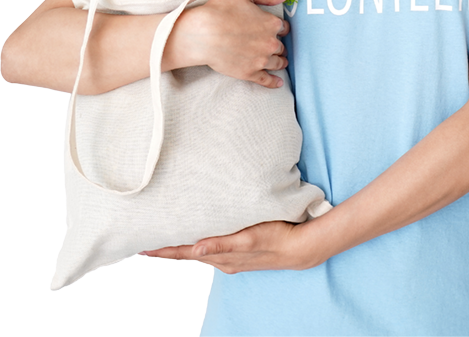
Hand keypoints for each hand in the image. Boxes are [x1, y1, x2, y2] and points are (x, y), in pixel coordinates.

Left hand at [139, 220, 324, 273]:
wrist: (299, 247)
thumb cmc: (276, 238)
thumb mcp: (249, 238)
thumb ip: (222, 244)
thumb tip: (196, 250)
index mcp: (221, 255)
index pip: (185, 253)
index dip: (163, 251)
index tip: (142, 248)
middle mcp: (221, 258)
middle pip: (187, 253)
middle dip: (166, 249)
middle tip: (144, 243)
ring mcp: (230, 256)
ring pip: (198, 251)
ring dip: (180, 247)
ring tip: (163, 240)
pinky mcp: (239, 250)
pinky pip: (212, 248)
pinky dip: (199, 244)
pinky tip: (197, 239)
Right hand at [164, 0, 289, 87]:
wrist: (202, 34)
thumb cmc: (220, 10)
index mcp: (271, 23)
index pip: (283, 27)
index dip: (279, 27)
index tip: (275, 29)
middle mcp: (270, 43)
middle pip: (281, 46)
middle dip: (278, 45)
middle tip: (274, 45)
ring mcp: (261, 60)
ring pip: (277, 63)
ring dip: (280, 62)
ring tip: (280, 62)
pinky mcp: (250, 73)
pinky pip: (267, 80)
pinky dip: (274, 82)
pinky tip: (278, 83)